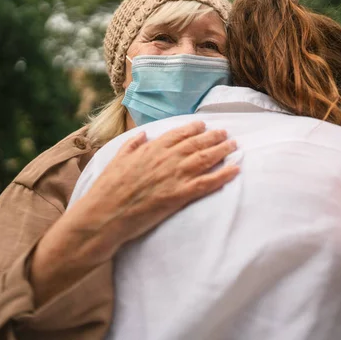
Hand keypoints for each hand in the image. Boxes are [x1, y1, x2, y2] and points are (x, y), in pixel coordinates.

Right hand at [77, 120, 239, 250]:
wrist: (104, 215)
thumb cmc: (107, 189)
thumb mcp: (116, 159)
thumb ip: (132, 144)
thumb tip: (143, 134)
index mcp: (151, 148)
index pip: (178, 134)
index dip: (194, 128)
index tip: (203, 125)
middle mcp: (167, 158)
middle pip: (197, 143)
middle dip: (214, 137)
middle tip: (226, 133)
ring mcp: (175, 176)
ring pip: (206, 159)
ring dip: (223, 151)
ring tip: (234, 146)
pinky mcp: (180, 195)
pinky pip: (208, 183)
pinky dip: (224, 175)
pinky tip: (236, 169)